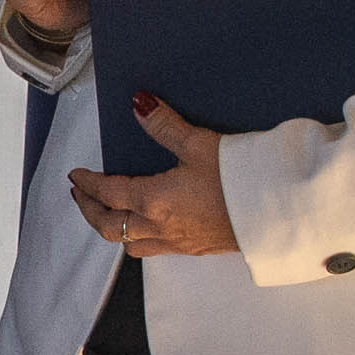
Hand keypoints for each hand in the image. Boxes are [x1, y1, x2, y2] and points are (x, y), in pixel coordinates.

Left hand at [68, 91, 240, 257]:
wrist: (278, 213)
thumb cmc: (240, 179)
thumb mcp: (200, 143)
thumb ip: (165, 125)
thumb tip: (138, 104)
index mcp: (154, 200)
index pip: (108, 193)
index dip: (88, 184)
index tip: (76, 176)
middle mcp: (160, 227)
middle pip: (110, 227)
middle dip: (90, 211)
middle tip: (81, 196)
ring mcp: (179, 243)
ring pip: (130, 244)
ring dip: (113, 229)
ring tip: (108, 214)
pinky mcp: (197, 250)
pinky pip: (155, 250)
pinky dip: (139, 239)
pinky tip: (148, 228)